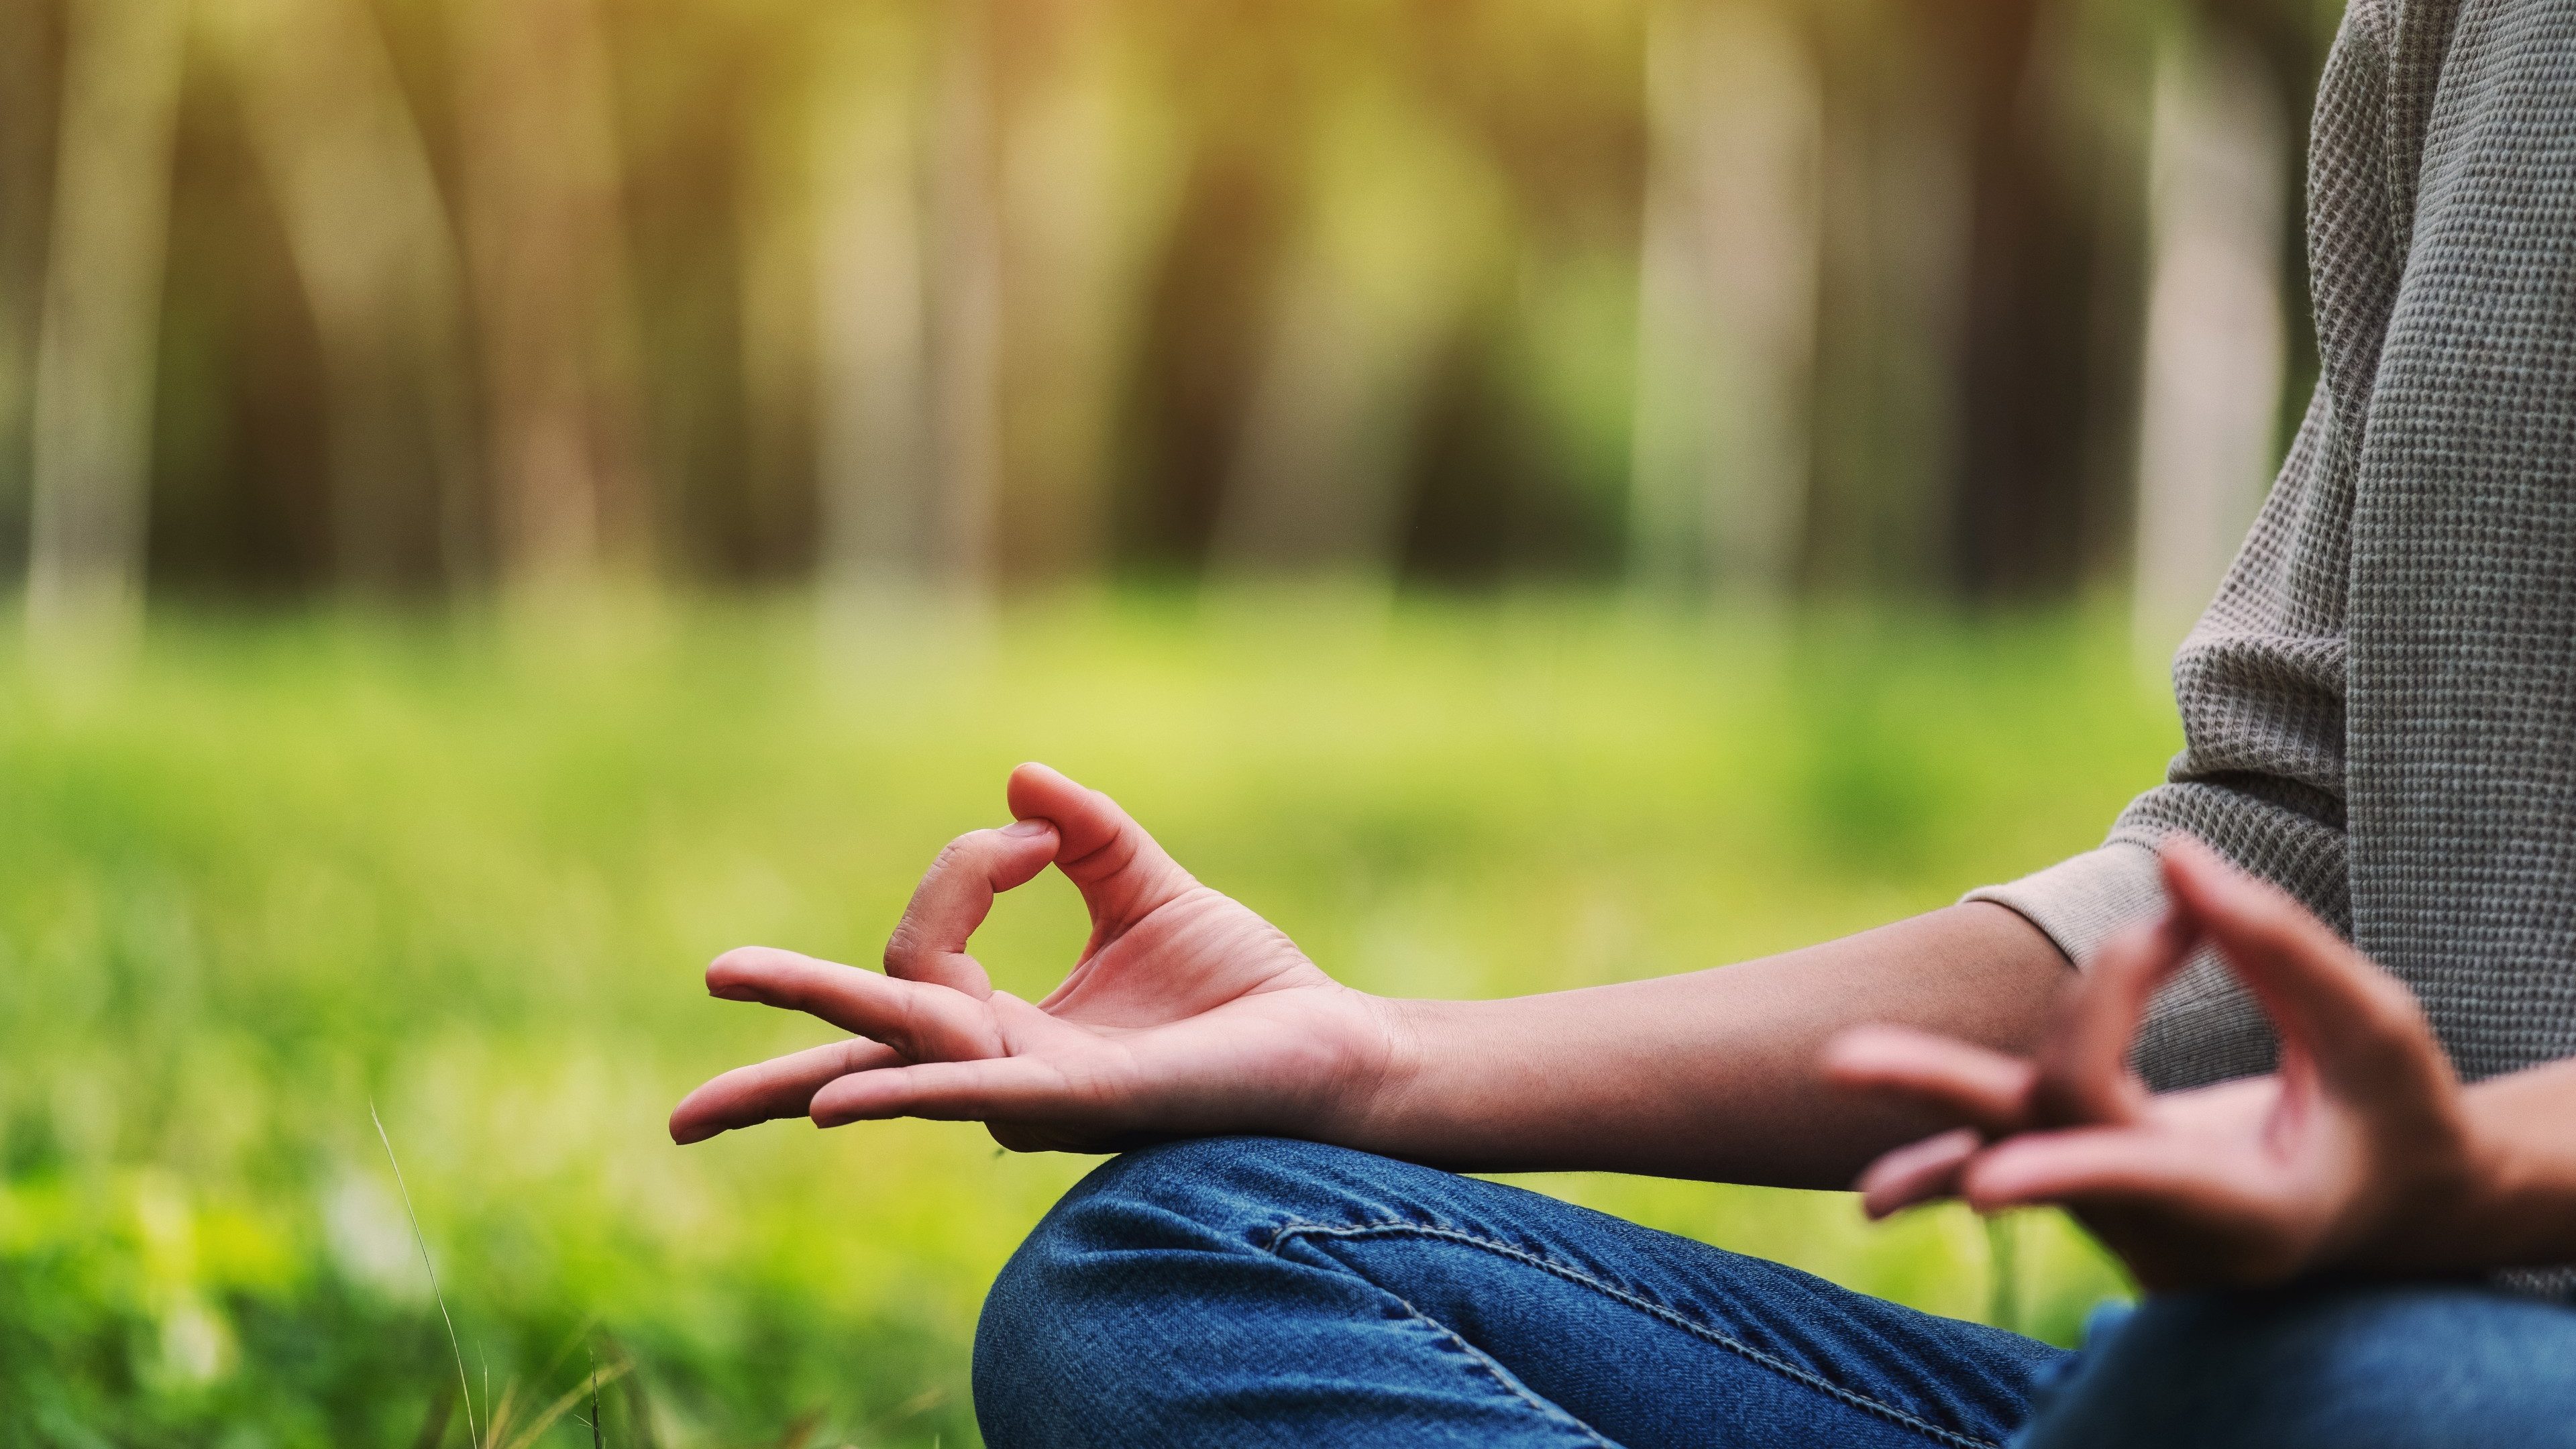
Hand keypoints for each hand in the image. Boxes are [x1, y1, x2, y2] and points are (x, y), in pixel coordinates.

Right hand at [668, 763, 1403, 1152]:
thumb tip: (1019, 783)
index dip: (964, 873)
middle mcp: (1003, 1068)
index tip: (1038, 838)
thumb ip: (1088, 837)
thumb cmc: (1246, 991)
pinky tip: (839, 1105)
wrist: (1337, 1045)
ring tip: (708, 1098)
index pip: (925, 947)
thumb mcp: (1150, 892)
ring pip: (903, 1060)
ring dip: (816, 1060)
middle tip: (703, 983)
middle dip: (787, 1014)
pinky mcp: (1084, 1103)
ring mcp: (1035, 1094)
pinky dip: (909, 1093)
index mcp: (1007, 1027)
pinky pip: (976, 1098)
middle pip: (868, 1034)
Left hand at [1823, 841, 2495, 1290]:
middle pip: (2043, 1136)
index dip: (2068, 1166)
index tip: (1988, 1181)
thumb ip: (2282, 948)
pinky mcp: (2092, 1196)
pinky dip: (1942, 1163)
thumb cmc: (2398, 1112)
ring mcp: (2120, 1221)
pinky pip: (2008, 1165)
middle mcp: (2167, 1230)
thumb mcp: (2379, 1030)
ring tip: (1836, 1065)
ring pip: (2010, 1141)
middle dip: (1968, 1078)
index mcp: (2249, 1212)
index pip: (2139, 1177)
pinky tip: (1880, 1198)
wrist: (2394, 1203)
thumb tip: (2176, 859)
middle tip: (1840, 1057)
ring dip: (1935, 1091)